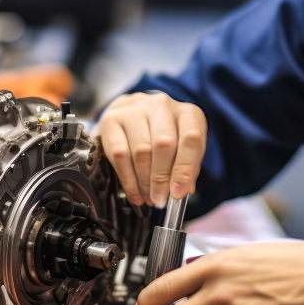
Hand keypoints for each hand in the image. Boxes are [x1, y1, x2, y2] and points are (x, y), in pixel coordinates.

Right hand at [96, 92, 207, 206]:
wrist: (133, 115)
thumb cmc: (163, 136)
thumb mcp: (183, 148)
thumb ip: (186, 168)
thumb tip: (181, 191)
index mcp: (187, 113)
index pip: (192, 138)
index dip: (186, 168)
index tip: (178, 193)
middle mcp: (161, 105)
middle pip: (163, 144)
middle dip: (161, 178)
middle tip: (160, 199)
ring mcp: (134, 109)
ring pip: (141, 151)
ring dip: (144, 181)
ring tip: (148, 198)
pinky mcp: (111, 119)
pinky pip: (119, 154)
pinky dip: (128, 179)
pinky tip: (134, 193)